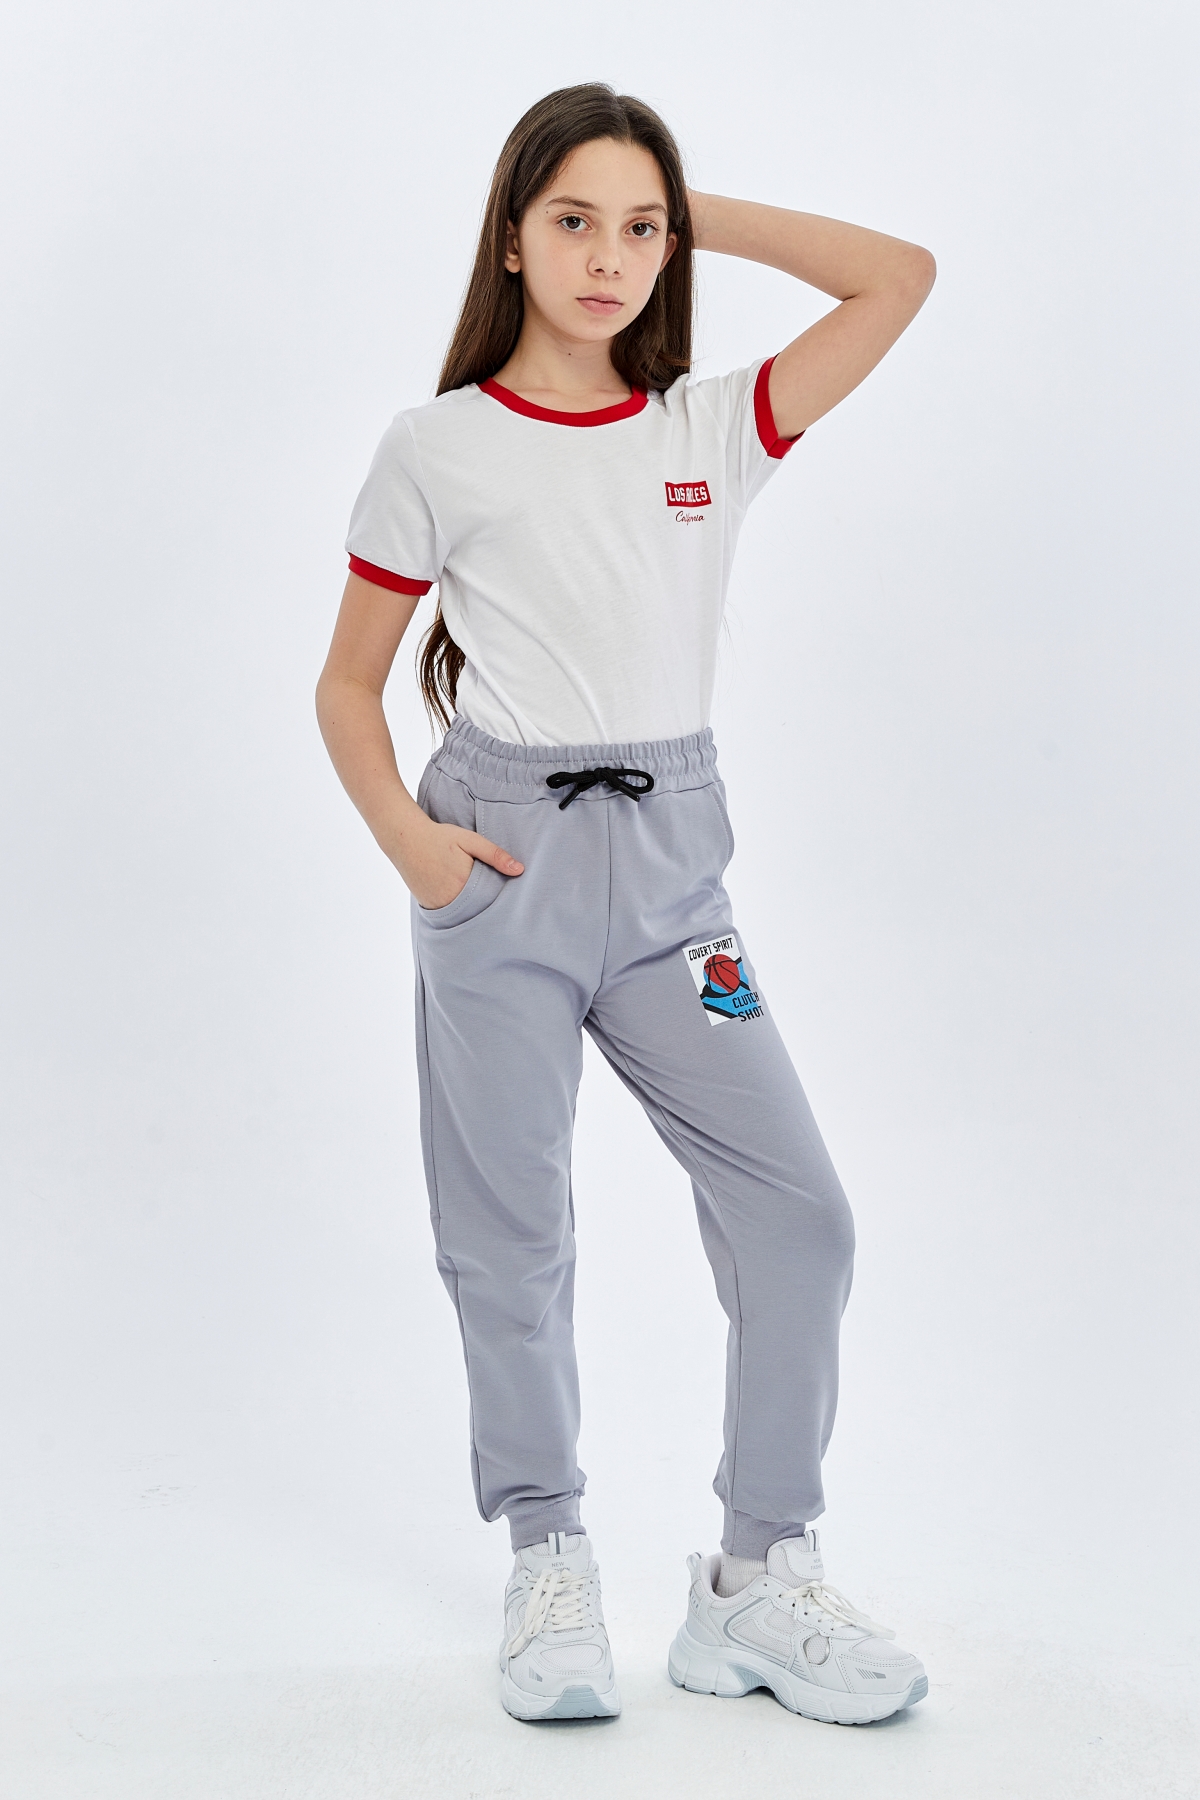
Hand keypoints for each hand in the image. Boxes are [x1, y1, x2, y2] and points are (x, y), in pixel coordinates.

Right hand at [397, 815, 523, 909]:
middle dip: (488, 905)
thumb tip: (519, 870)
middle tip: (494, 898)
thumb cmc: (439, 837)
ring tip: (476, 896)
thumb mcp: (470, 840)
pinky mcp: (429, 907)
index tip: (508, 896)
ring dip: (473, 908)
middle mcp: (452, 899)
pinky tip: (460, 897)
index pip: (493, 900)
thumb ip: (495, 855)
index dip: (501, 898)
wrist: (405, 839)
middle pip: (480, 909)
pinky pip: (450, 913)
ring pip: (465, 914)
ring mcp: (439, 905)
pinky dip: (457, 909)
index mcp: (466, 884)